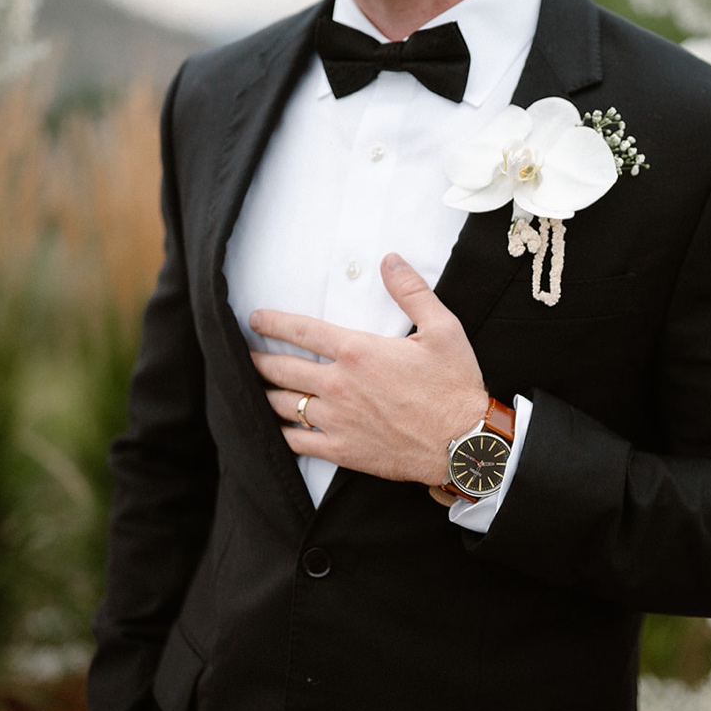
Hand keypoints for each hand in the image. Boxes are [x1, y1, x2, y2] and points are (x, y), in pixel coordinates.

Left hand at [249, 253, 488, 487]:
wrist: (463, 443)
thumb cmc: (454, 386)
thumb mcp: (442, 329)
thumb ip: (412, 291)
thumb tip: (390, 260)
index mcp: (358, 351)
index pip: (302, 331)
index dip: (274, 322)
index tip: (255, 319)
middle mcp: (339, 385)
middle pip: (282, 369)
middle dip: (258, 360)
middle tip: (246, 356)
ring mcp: (337, 420)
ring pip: (283, 405)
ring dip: (265, 394)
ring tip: (257, 389)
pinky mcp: (342, 450)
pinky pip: (297, 442)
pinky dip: (282, 434)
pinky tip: (278, 428)